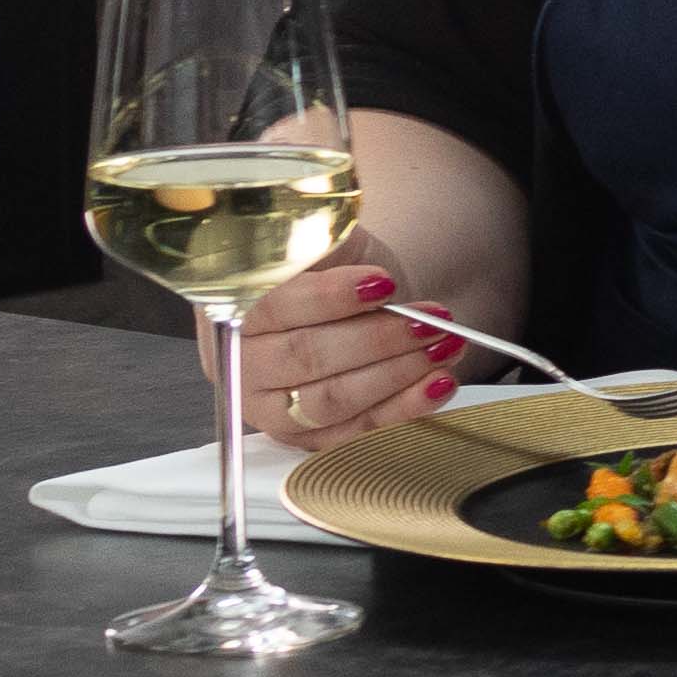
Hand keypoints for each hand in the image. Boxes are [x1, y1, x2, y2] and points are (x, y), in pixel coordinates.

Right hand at [230, 256, 462, 455]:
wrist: (355, 303)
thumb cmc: (336, 271)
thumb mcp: (327, 240)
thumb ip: (320, 241)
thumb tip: (330, 242)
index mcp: (231, 309)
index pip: (276, 306)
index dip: (331, 298)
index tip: (384, 284)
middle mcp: (243, 363)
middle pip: (306, 358)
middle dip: (378, 339)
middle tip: (430, 321)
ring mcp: (270, 407)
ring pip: (331, 400)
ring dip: (397, 373)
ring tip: (445, 346)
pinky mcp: (307, 436)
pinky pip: (355, 431)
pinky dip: (404, 408)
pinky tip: (438, 384)